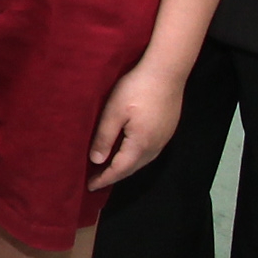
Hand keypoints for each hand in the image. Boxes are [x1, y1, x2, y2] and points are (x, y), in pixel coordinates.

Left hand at [88, 61, 185, 188]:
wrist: (167, 71)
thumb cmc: (136, 88)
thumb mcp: (114, 112)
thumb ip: (105, 137)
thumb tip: (96, 161)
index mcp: (141, 144)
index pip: (119, 170)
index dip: (104, 179)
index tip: (90, 186)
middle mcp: (155, 146)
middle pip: (132, 168)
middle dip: (114, 176)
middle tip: (96, 180)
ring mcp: (164, 138)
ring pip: (142, 161)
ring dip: (125, 167)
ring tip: (108, 169)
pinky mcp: (167, 129)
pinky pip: (149, 151)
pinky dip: (135, 157)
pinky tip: (127, 152)